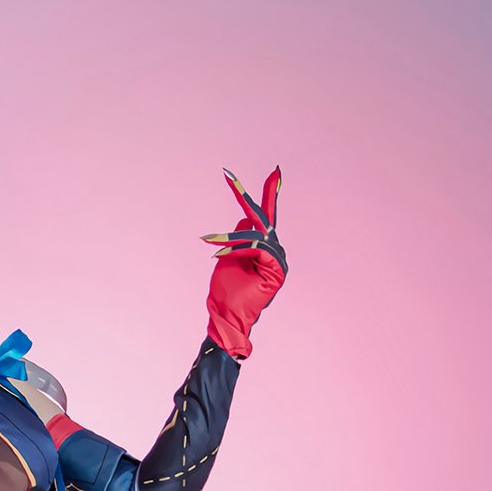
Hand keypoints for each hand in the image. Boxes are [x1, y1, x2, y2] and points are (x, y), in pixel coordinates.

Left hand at [201, 166, 287, 359]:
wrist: (225, 319)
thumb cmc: (225, 292)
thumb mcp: (229, 255)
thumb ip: (241, 236)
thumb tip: (247, 216)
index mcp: (265, 250)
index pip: (264, 218)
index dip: (268, 194)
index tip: (275, 171)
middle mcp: (275, 254)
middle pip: (262, 221)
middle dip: (248, 199)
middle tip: (231, 177)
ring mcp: (278, 262)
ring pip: (257, 236)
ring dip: (233, 238)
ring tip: (213, 242)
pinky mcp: (277, 272)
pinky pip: (258, 249)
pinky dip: (240, 250)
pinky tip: (225, 254)